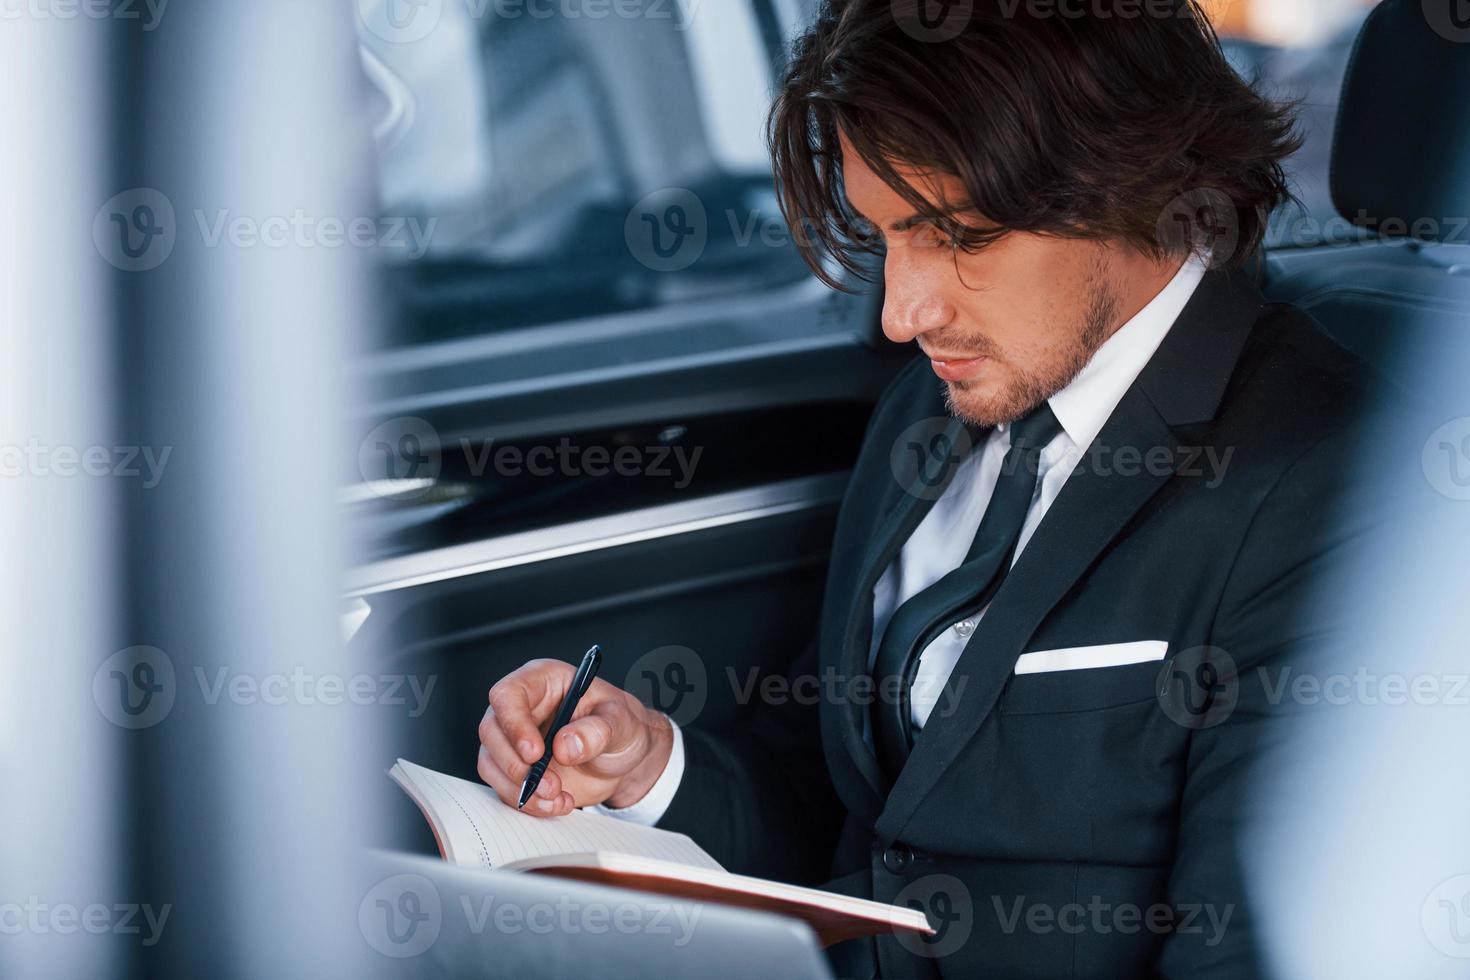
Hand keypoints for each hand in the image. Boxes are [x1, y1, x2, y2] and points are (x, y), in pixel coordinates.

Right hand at [477, 658, 673, 817]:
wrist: (623, 758)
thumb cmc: (620, 726)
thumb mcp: (622, 722)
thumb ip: (598, 731)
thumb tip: (564, 745)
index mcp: (543, 681)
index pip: (508, 694)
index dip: (514, 724)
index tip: (535, 753)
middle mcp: (521, 708)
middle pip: (491, 731)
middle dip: (517, 765)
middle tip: (551, 785)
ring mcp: (513, 739)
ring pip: (491, 763)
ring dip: (520, 788)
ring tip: (557, 797)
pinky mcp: (515, 768)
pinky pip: (504, 787)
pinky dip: (527, 802)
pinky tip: (557, 804)